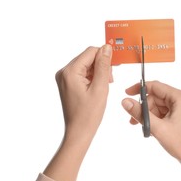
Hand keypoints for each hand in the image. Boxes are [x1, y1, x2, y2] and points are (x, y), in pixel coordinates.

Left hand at [44, 45, 112, 180]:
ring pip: (86, 65)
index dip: (105, 55)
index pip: (90, 52)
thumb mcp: (100, 88)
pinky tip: (97, 88)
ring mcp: (64, 78)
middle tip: (110, 80)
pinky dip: (92, 78)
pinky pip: (82, 73)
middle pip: (88, 57)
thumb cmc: (88, 115)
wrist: (78, 132)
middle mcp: (64, 72)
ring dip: (98, 72)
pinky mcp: (67, 84)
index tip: (116, 64)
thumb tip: (107, 48)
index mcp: (70, 72)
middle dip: (101, 66)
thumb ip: (104, 66)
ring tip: (103, 87)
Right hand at [122, 81, 180, 180]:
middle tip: (134, 121)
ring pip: (158, 105)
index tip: (126, 94)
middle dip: (144, 108)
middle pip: (156, 96)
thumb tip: (125, 101)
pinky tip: (153, 129)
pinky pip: (163, 110)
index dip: (139, 89)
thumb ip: (139, 113)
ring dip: (149, 115)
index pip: (156, 86)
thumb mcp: (156, 128)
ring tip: (145, 128)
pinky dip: (155, 118)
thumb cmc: (180, 144)